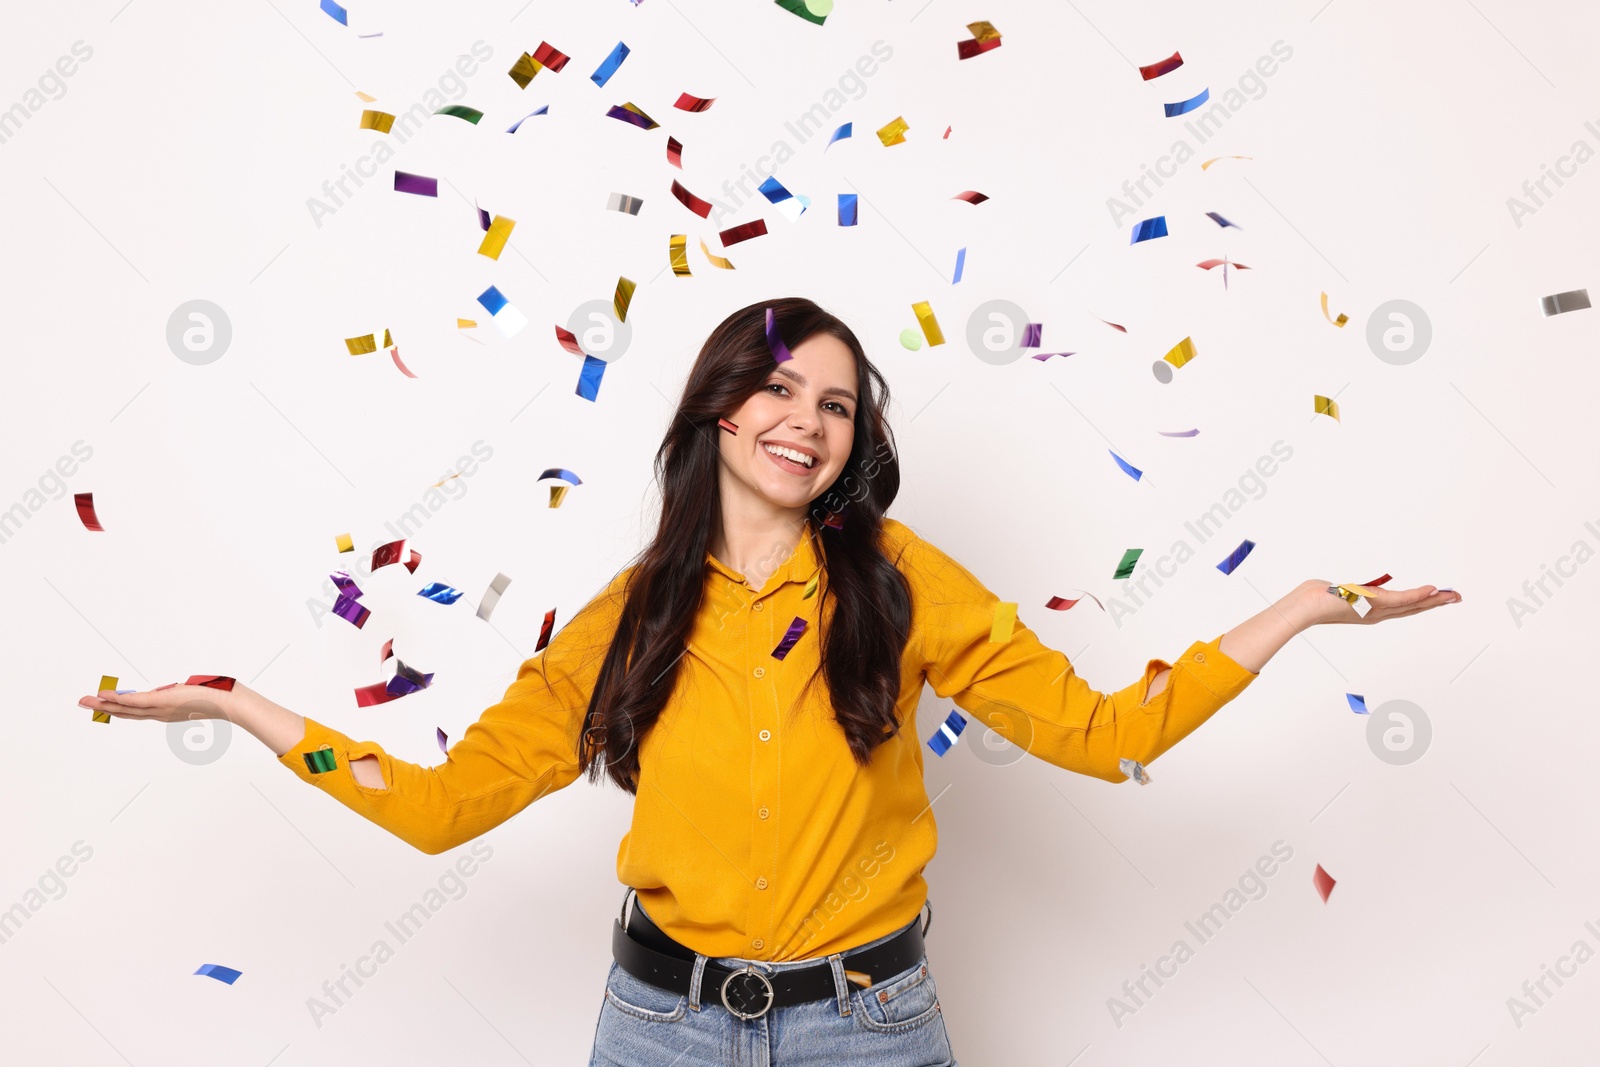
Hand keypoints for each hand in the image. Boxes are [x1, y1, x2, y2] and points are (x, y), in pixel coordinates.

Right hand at [77, 682, 241, 723]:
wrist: (229, 704)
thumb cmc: (218, 697)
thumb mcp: (196, 692)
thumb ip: (185, 690)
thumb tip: (184, 685)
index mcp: (166, 712)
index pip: (137, 711)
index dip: (118, 708)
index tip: (104, 704)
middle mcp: (160, 713)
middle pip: (126, 713)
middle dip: (103, 709)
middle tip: (84, 704)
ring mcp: (160, 708)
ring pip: (126, 709)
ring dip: (103, 705)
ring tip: (86, 701)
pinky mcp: (162, 701)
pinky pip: (135, 701)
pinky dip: (118, 699)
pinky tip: (104, 696)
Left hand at [1289, 578, 1461, 628]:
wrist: (1307, 606)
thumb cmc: (1318, 599)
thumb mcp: (1342, 593)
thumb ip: (1353, 592)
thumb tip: (1354, 589)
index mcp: (1372, 613)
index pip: (1404, 607)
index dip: (1423, 603)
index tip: (1440, 597)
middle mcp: (1377, 614)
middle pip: (1413, 608)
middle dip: (1436, 603)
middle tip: (1456, 597)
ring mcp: (1376, 610)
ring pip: (1412, 605)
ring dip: (1434, 600)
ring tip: (1453, 595)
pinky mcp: (1373, 603)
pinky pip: (1401, 599)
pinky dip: (1418, 595)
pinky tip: (1433, 591)